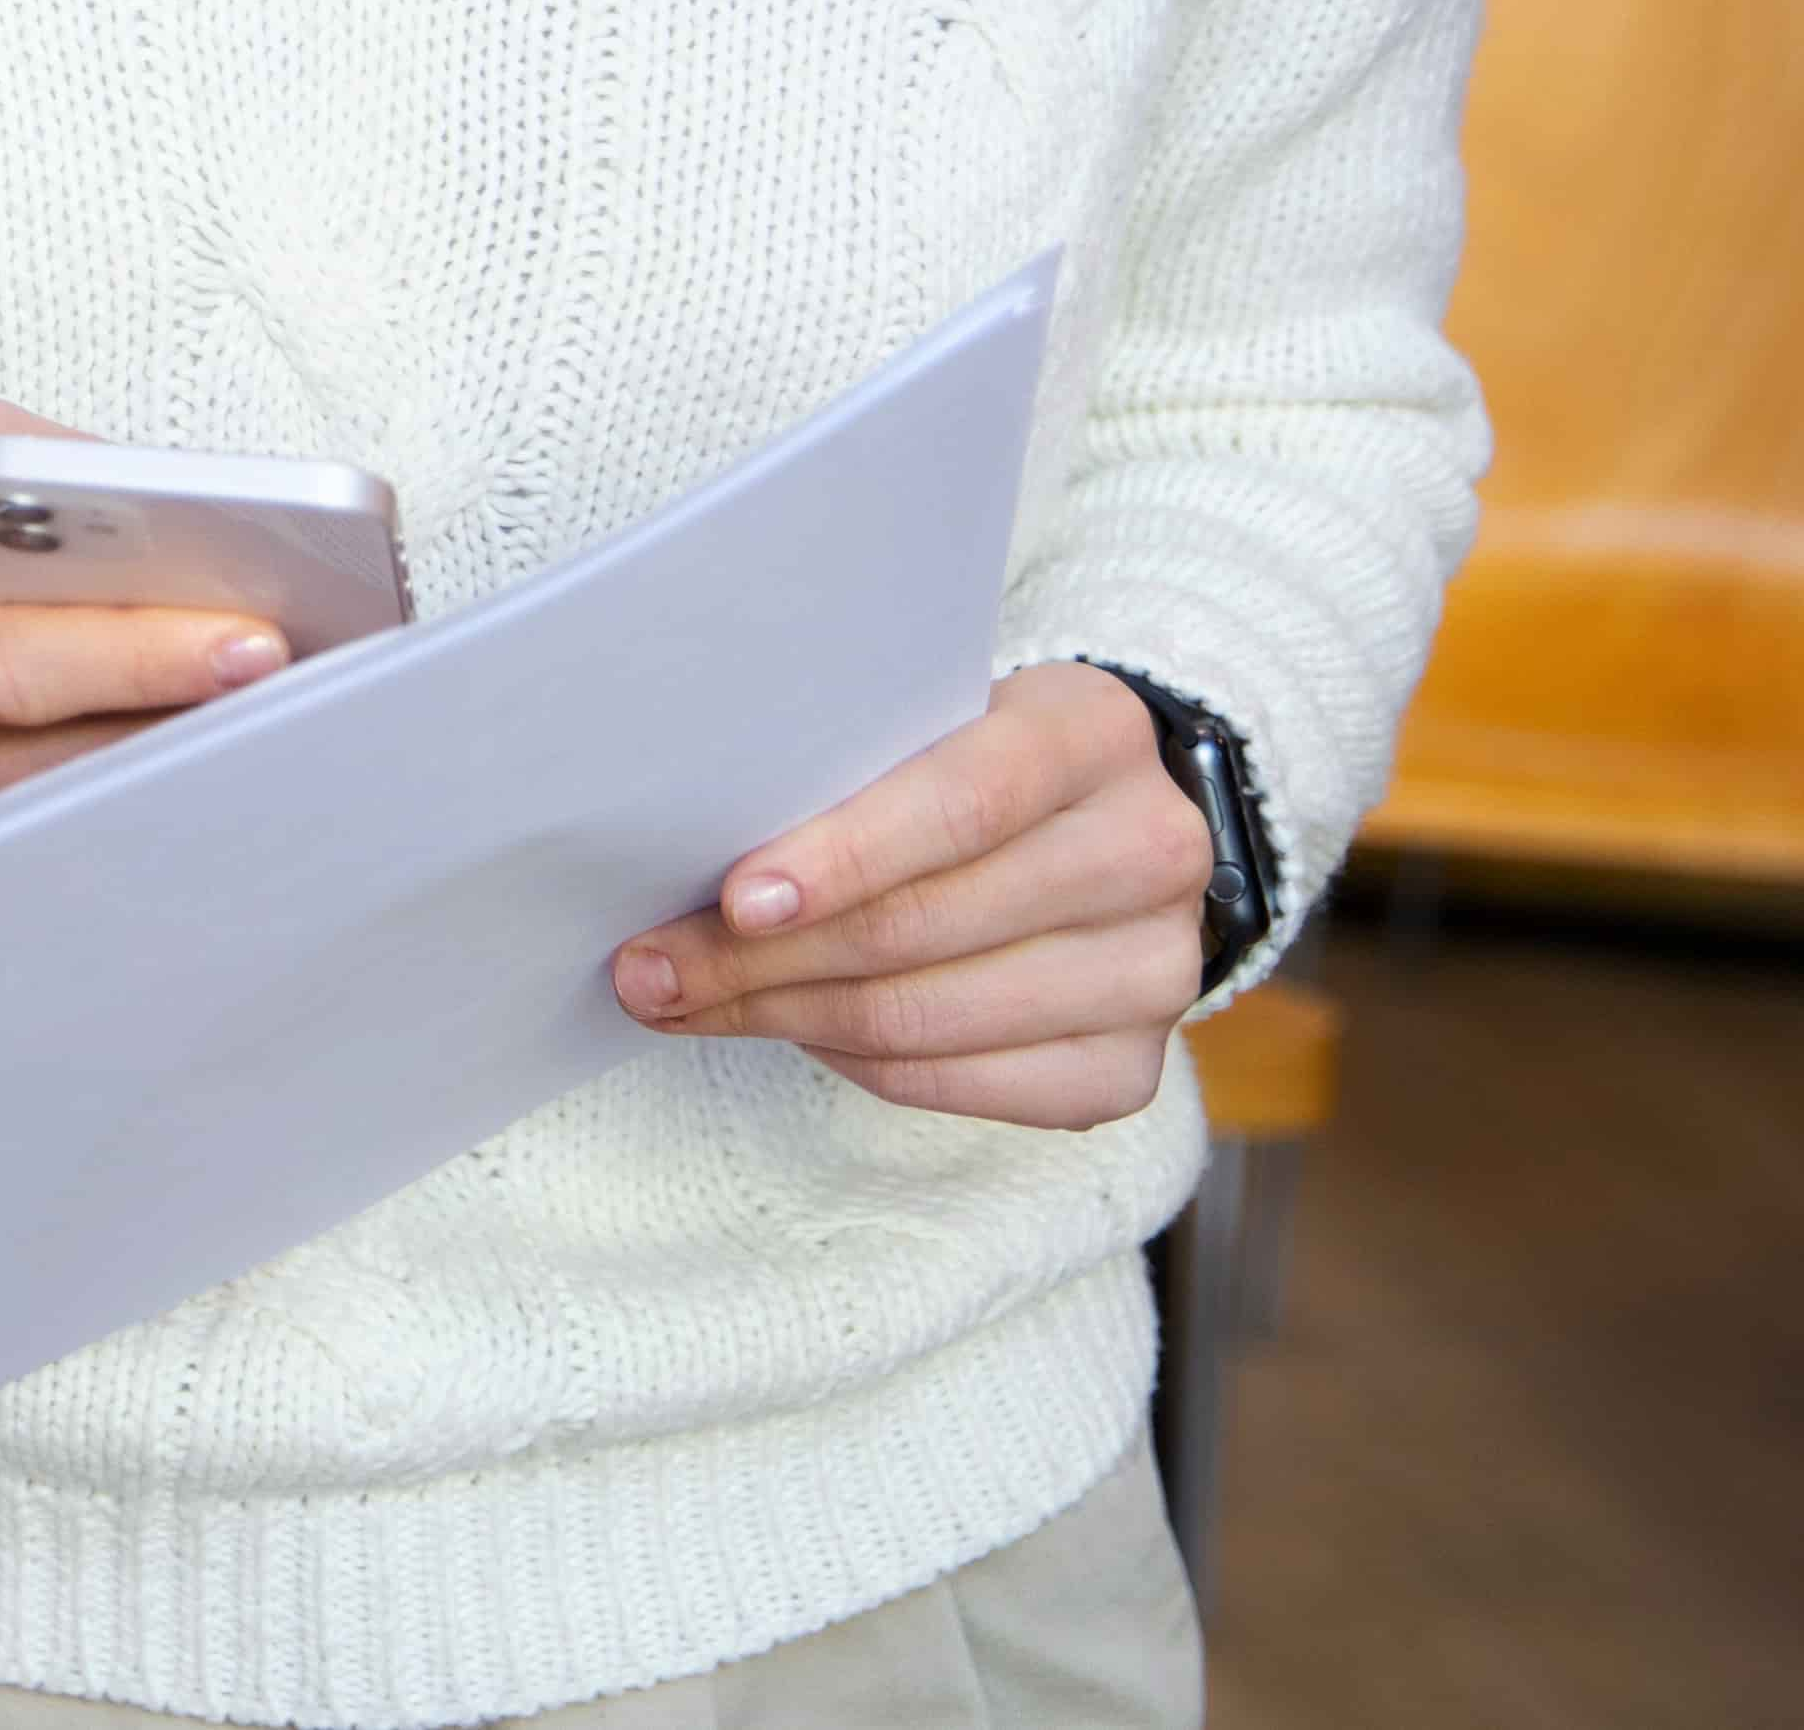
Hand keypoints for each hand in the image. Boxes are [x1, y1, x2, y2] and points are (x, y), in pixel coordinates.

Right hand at [0, 399, 290, 829]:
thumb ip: (60, 475)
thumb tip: (201, 520)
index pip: (16, 668)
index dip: (141, 662)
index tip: (255, 640)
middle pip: (76, 758)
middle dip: (204, 716)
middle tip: (321, 680)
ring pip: (92, 802)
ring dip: (197, 753)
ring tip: (304, 707)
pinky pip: (77, 816)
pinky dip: (155, 775)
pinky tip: (231, 738)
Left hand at [608, 660, 1215, 1124]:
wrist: (1108, 820)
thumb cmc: (975, 757)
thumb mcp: (929, 716)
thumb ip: (844, 760)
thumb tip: (686, 842)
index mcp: (1092, 733)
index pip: (962, 802)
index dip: (843, 857)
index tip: (735, 900)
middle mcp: (1146, 852)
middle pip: (926, 925)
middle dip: (763, 959)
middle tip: (649, 972)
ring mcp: (1154, 971)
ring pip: (931, 1018)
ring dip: (786, 1017)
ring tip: (689, 1003)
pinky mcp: (1130, 1068)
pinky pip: (962, 1087)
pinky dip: (858, 1062)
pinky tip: (795, 1029)